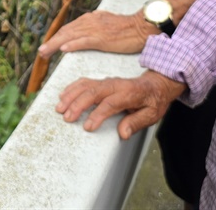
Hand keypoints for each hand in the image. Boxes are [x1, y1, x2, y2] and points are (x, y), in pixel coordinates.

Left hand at [37, 10, 156, 57]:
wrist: (142, 26)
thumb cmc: (128, 28)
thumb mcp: (107, 23)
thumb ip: (95, 26)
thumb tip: (85, 31)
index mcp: (90, 18)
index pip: (68, 28)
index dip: (57, 37)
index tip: (48, 46)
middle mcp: (90, 21)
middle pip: (65, 32)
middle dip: (51, 42)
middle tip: (41, 53)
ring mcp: (95, 29)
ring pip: (70, 36)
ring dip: (55, 45)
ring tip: (44, 53)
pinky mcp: (102, 38)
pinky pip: (84, 41)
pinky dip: (72, 44)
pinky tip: (63, 49)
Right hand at [55, 71, 185, 135]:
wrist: (155, 85)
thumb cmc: (153, 101)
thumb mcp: (151, 115)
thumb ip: (136, 123)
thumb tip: (123, 133)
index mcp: (129, 94)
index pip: (110, 103)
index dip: (98, 115)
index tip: (87, 127)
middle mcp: (115, 85)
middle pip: (93, 92)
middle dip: (78, 104)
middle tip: (66, 117)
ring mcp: (107, 82)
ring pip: (85, 85)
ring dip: (71, 96)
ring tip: (59, 108)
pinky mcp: (101, 82)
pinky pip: (84, 82)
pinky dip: (72, 88)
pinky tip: (63, 96)